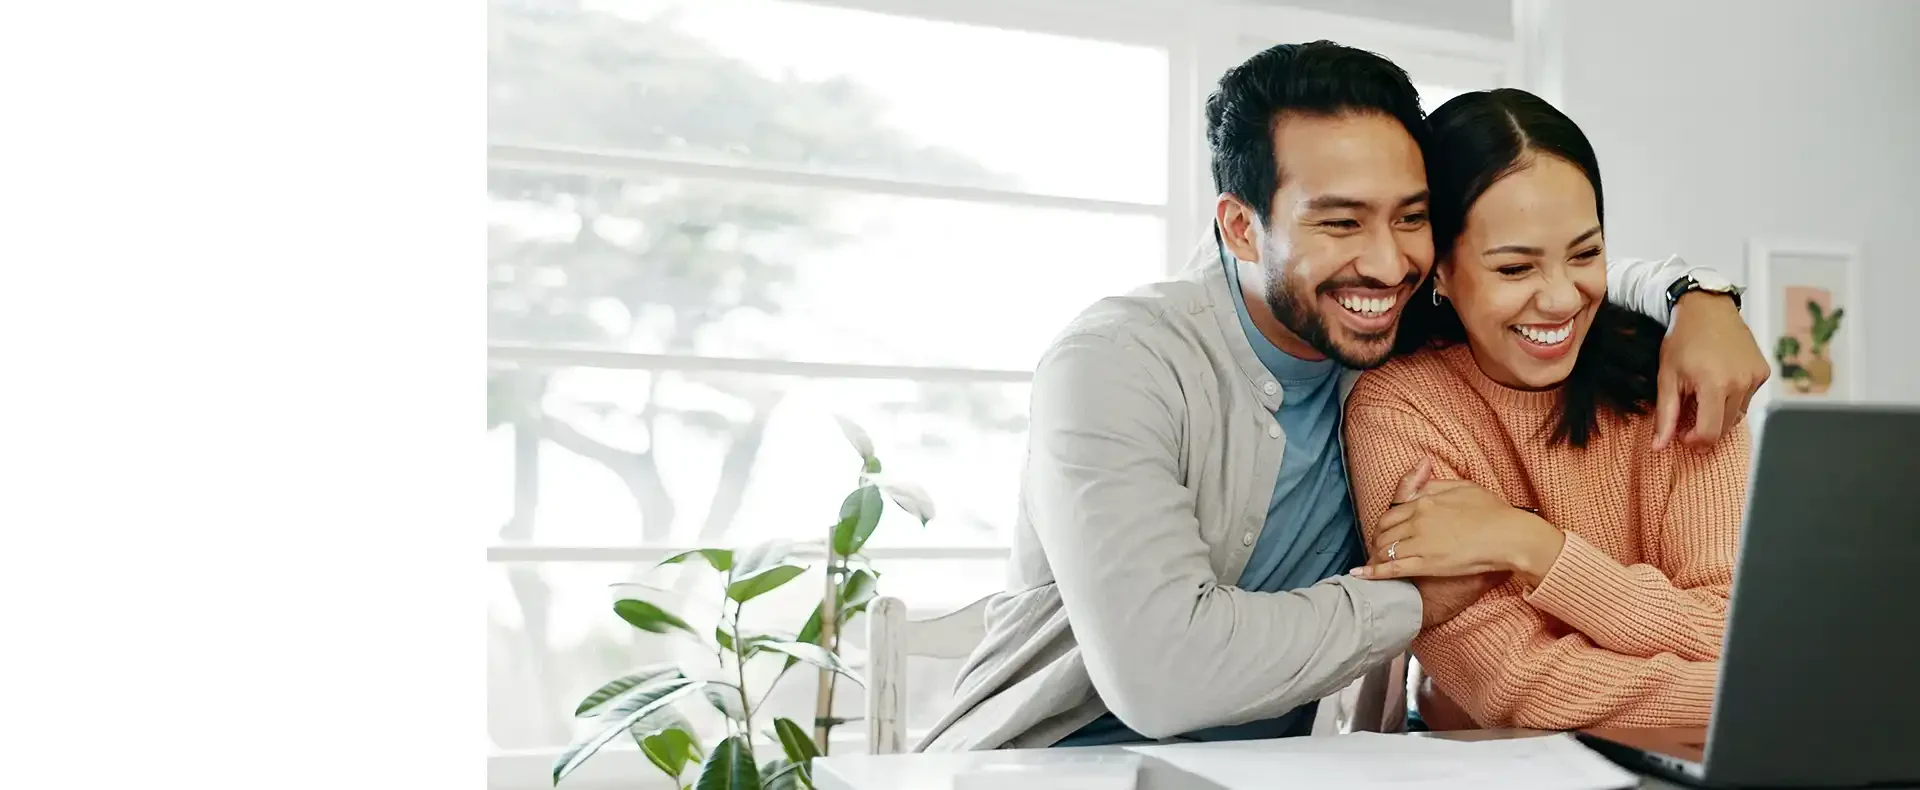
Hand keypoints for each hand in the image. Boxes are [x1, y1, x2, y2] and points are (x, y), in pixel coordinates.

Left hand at [1352, 474, 1563, 585]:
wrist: (1510, 536)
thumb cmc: (1493, 512)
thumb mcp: (1464, 487)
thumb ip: (1437, 484)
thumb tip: (1421, 470)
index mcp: (1426, 501)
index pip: (1393, 511)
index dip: (1385, 523)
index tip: (1384, 530)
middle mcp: (1418, 520)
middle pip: (1384, 530)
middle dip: (1377, 539)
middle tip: (1376, 548)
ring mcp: (1420, 542)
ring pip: (1385, 548)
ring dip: (1375, 555)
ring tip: (1371, 562)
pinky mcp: (1426, 564)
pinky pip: (1393, 568)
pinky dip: (1374, 572)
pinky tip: (1361, 575)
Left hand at [1656, 292, 1768, 449]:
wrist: (1707, 308)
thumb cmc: (1683, 340)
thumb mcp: (1667, 376)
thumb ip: (1666, 415)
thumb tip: (1658, 447)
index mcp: (1715, 385)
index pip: (1710, 433)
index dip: (1695, 442)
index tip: (1683, 436)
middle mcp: (1741, 383)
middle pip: (1725, 426)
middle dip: (1706, 428)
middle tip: (1689, 415)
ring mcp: (1755, 377)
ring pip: (1738, 414)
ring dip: (1720, 412)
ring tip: (1703, 393)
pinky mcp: (1763, 371)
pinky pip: (1749, 397)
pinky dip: (1734, 397)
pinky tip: (1720, 380)